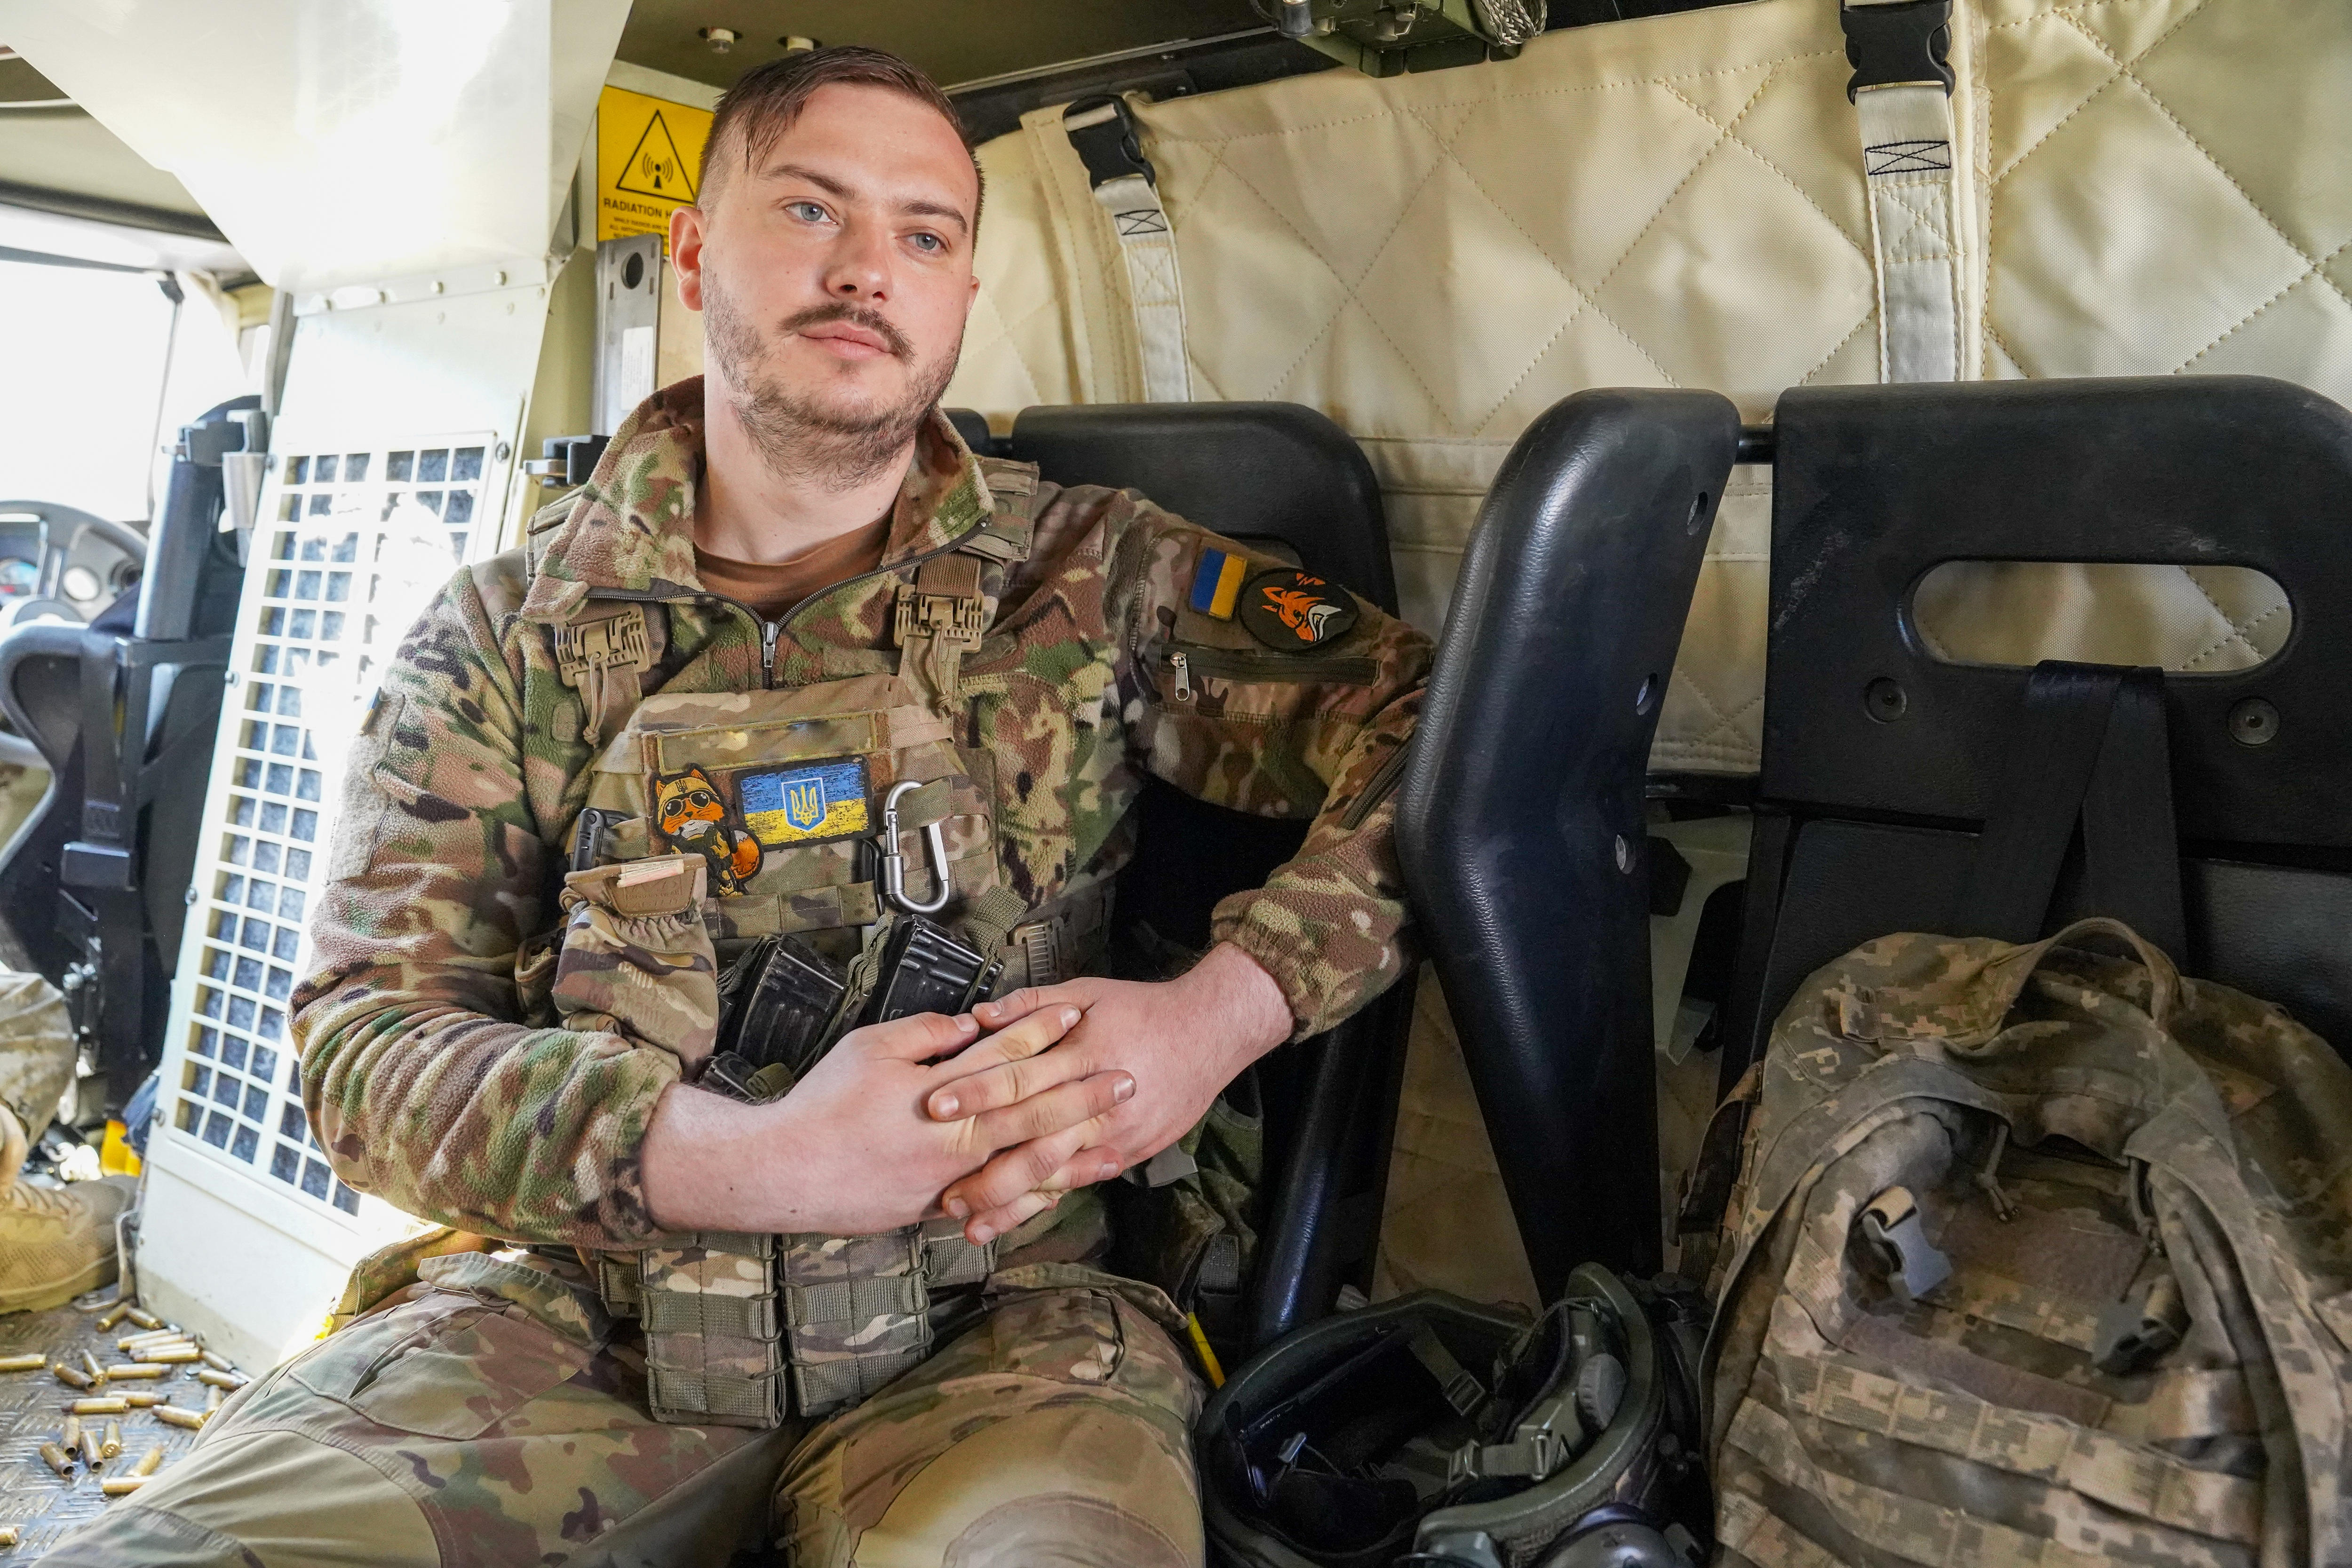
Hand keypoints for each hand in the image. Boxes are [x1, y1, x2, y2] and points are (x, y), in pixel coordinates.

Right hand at [639, 1004, 1134, 1235]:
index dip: (1041, 1032)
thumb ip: (926, 1035)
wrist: (784, 1173)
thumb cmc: (824, 1103)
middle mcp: (954, 1142)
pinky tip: (1062, 1186)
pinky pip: (997, 1202)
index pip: (1003, 1056)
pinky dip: (1033, 1194)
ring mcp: (948, 1181)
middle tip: (1128, 1077)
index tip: (1078, 1014)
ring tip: (1115, 1137)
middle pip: (1032, 1112)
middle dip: (1084, 1093)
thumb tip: (972, 1023)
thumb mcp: (871, 1049)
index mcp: (941, 1095)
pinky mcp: (935, 1209)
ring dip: (1074, 1149)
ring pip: (1025, 1165)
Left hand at [927, 942, 1292, 1242]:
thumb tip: (978, 1017)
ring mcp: (1116, 1132)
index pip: (1021, 1076)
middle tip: (944, 1194)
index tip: (935, 1108)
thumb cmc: (1143, 1009)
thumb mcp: (1087, 991)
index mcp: (1082, 1054)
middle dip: (987, 1172)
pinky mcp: (1129, 1151)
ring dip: (1014, 1202)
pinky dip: (1049, 1200)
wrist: (1210, 1032)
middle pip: (1036, 1141)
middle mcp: (1098, 1100)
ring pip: (1057, 1174)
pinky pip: (1082, 1181)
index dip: (977, 1092)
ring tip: (973, 1224)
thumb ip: (1030, 1005)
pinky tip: (1021, 1218)